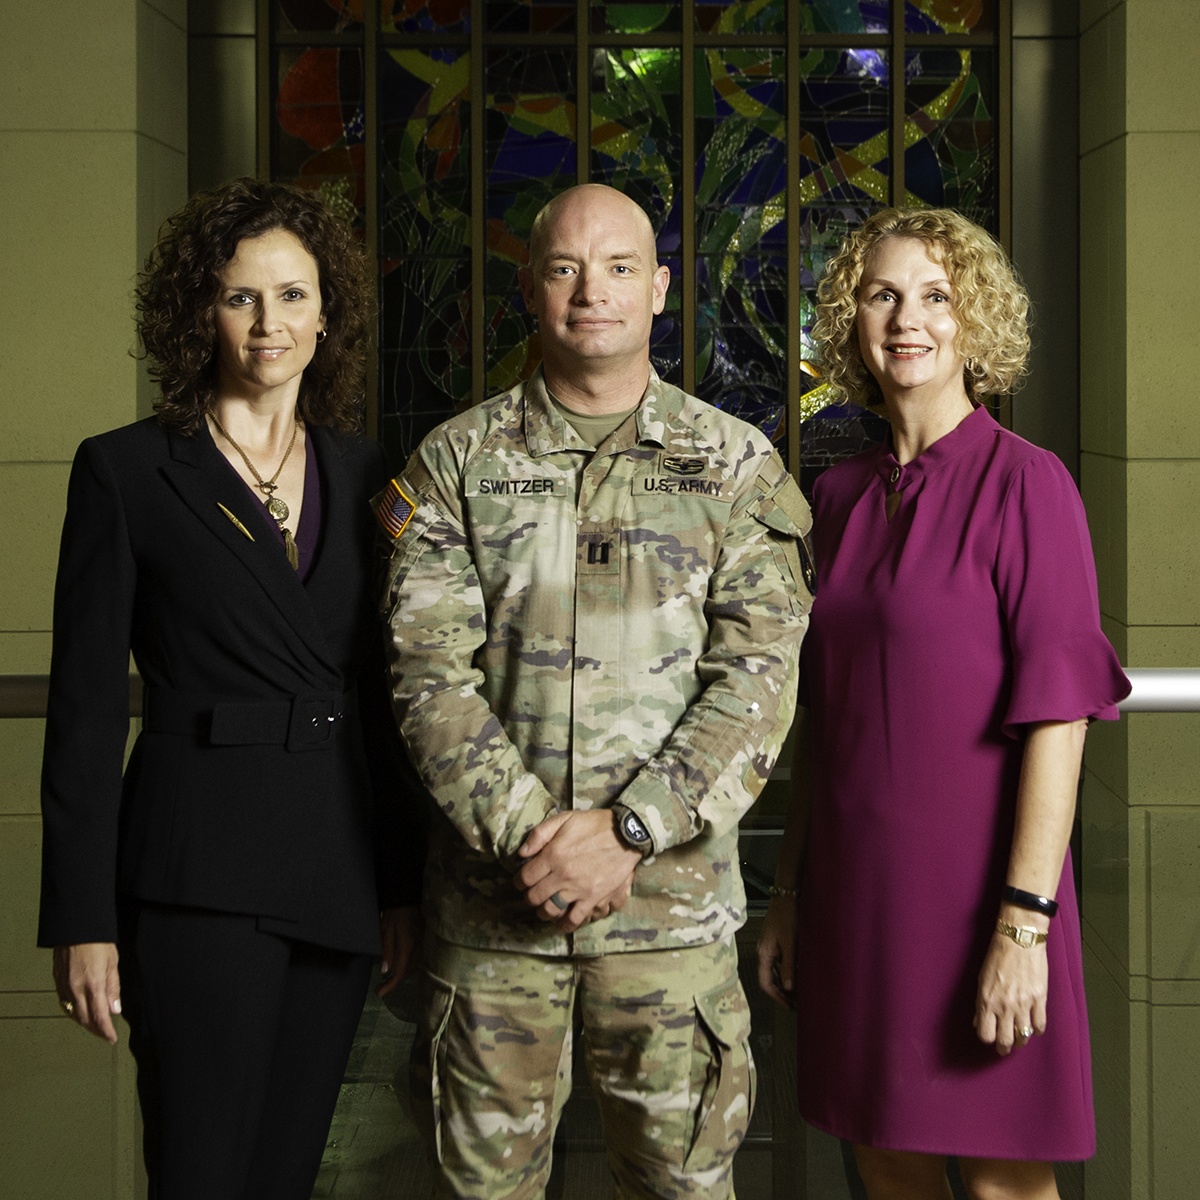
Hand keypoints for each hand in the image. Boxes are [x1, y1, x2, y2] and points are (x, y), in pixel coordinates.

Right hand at [53, 943, 121, 1043]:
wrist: (76, 927)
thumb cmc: (97, 941)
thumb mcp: (112, 962)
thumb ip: (113, 987)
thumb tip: (114, 1010)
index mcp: (93, 984)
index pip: (99, 1016)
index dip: (105, 1031)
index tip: (111, 1038)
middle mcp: (76, 988)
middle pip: (84, 1019)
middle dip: (95, 1030)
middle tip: (105, 1034)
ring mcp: (64, 986)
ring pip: (73, 1014)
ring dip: (84, 1023)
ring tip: (95, 1026)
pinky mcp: (57, 982)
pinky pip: (65, 1004)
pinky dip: (74, 1012)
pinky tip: (81, 1012)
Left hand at [376, 905, 424, 997]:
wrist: (411, 895)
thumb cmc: (397, 911)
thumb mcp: (387, 928)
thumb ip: (387, 950)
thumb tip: (385, 971)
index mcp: (407, 946)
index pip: (399, 972)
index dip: (389, 986)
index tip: (379, 993)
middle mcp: (418, 948)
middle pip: (407, 972)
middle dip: (393, 983)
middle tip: (380, 988)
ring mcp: (423, 944)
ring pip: (413, 967)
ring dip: (401, 976)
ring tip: (388, 980)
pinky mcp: (424, 941)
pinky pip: (417, 959)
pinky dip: (408, 967)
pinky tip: (401, 967)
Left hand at [517, 810, 641, 932]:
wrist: (626, 834)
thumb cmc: (594, 825)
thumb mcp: (564, 819)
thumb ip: (539, 834)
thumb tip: (521, 853)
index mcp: (553, 854)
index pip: (525, 877)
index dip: (518, 881)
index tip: (520, 882)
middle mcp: (563, 875)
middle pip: (535, 896)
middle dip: (529, 898)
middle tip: (531, 895)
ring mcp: (578, 889)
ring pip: (551, 910)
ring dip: (543, 912)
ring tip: (543, 908)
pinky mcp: (594, 898)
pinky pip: (575, 919)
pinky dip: (564, 925)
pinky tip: (560, 923)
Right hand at [756, 896, 797, 1009]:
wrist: (786, 896)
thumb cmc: (787, 917)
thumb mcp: (790, 943)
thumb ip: (788, 966)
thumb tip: (788, 988)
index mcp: (764, 954)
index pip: (766, 983)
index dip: (777, 997)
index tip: (790, 1006)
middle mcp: (763, 952)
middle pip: (769, 979)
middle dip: (782, 993)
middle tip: (797, 1003)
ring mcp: (768, 947)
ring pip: (774, 971)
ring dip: (785, 983)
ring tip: (799, 992)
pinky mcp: (775, 942)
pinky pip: (778, 962)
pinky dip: (786, 971)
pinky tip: (798, 974)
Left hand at [974, 912, 1048, 1055]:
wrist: (1019, 940)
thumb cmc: (998, 956)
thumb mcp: (982, 978)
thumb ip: (980, 1003)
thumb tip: (978, 1021)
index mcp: (987, 1000)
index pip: (985, 1034)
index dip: (987, 1039)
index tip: (990, 1038)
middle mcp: (1004, 1006)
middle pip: (1005, 1041)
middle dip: (1004, 1048)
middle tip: (1005, 1048)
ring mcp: (1024, 1004)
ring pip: (1023, 1037)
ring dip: (1021, 1041)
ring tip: (1019, 1040)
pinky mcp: (1040, 1000)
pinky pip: (1040, 1026)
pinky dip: (1036, 1030)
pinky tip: (1033, 1028)